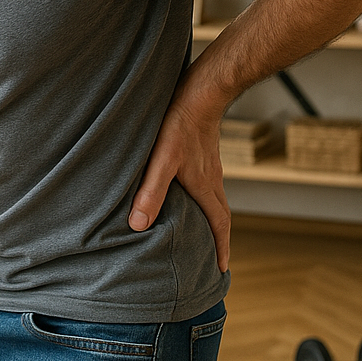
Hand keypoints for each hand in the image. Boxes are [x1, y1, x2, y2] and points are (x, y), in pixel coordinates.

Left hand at [128, 89, 230, 272]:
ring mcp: (209, 164)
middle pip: (220, 214)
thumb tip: (139, 225)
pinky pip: (207, 181)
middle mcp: (212, 178)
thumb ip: (150, 192)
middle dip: (218, 237)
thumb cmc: (180, 124)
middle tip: (214, 255)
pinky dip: (202, 194)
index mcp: (205, 187)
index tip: (222, 269)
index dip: (220, 247)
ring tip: (199, 226)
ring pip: (213, 197)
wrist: (200, 91)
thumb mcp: (162, 160)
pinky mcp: (202, 150)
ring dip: (210, 215)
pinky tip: (187, 187)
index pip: (218, 224)